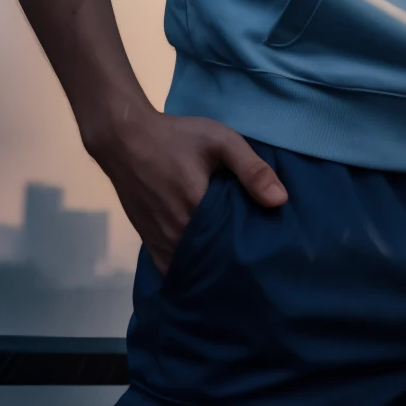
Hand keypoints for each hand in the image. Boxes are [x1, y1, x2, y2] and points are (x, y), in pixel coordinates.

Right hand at [83, 107, 286, 273]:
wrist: (125, 139)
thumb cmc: (176, 138)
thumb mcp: (220, 141)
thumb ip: (251, 169)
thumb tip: (281, 201)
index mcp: (197, 212)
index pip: (232, 248)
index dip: (251, 252)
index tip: (269, 252)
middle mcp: (176, 235)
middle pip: (213, 262)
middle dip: (233, 264)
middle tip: (256, 260)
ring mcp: (159, 242)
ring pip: (192, 267)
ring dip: (211, 267)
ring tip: (235, 263)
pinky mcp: (148, 242)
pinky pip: (173, 267)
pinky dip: (189, 268)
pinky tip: (205, 262)